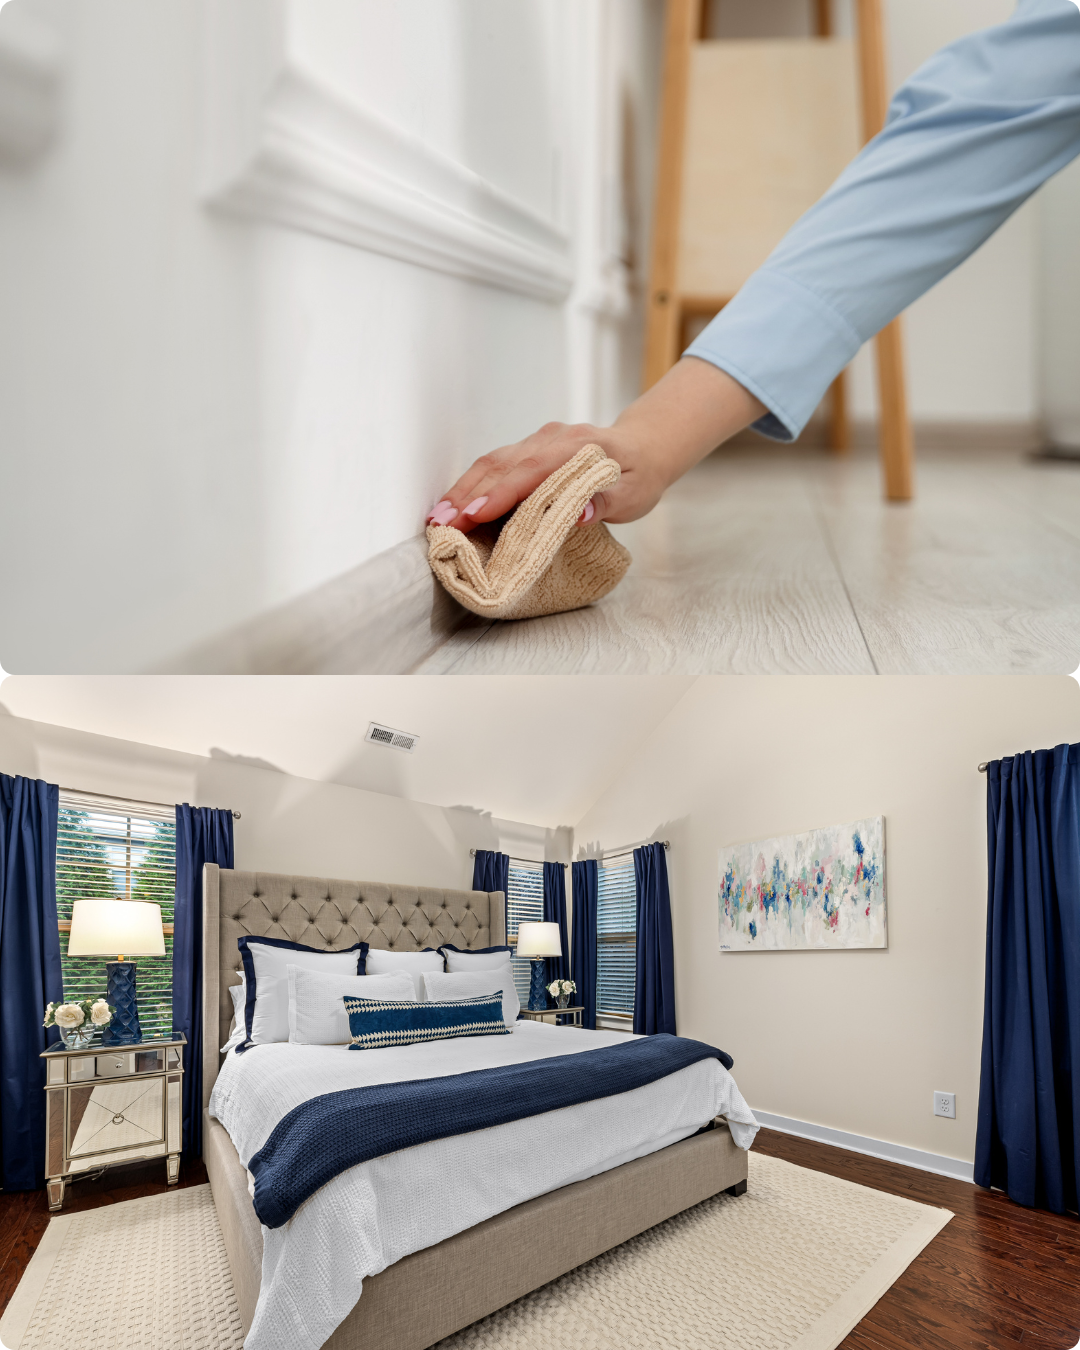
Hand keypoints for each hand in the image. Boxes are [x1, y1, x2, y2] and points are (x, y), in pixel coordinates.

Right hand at [426, 359, 765, 532]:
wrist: (645, 447)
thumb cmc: (638, 476)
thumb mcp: (633, 495)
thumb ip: (605, 503)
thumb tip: (579, 514)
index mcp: (578, 448)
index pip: (532, 470)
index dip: (501, 493)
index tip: (474, 514)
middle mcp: (552, 439)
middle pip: (503, 464)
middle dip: (468, 494)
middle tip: (441, 524)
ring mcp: (538, 441)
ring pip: (494, 462)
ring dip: (463, 489)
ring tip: (438, 518)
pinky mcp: (530, 449)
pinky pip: (497, 464)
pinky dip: (473, 484)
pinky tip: (455, 505)